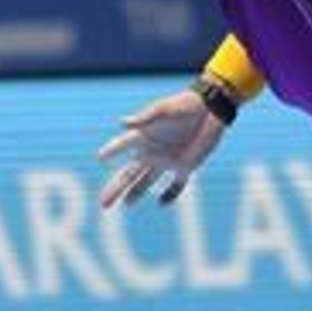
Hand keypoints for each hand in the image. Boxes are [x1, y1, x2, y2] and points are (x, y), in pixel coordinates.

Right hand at [97, 89, 229, 208]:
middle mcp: (153, 151)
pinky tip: (161, 203)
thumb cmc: (185, 105)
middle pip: (129, 175)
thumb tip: (122, 123)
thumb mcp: (164, 110)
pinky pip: (176, 185)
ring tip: (127, 205)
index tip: (100, 157)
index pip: (122, 145)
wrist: (211, 109)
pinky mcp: (186, 167)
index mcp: (145, 136)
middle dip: (116, 189)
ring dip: (136, 193)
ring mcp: (168, 161)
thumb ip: (145, 117)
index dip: (111, 150)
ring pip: (147, 181)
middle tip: (103, 204)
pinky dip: (169, 194)